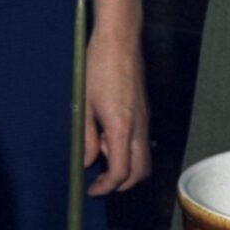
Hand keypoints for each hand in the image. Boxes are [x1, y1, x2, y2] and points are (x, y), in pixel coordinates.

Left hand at [83, 22, 150, 194]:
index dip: (107, 186)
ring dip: (126, 165)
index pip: (121, 171)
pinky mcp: (144, 111)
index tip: (93, 189)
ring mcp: (144, 119)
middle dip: (122, 183)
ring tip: (102, 149)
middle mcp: (138, 126)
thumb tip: (88, 161)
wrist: (119, 39)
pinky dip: (127, 149)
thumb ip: (87, 137)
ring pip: (144, 158)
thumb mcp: (84, 104)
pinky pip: (141, 141)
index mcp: (121, 126)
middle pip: (141, 172)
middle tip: (100, 180)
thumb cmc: (98, 66)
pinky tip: (107, 133)